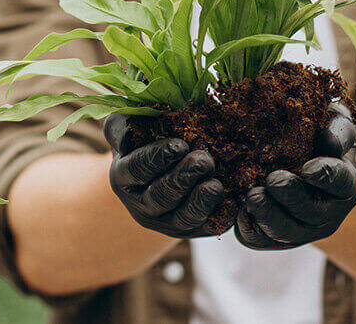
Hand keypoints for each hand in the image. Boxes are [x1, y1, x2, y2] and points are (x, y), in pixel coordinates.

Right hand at [103, 114, 227, 237]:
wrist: (161, 170)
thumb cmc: (145, 140)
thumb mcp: (128, 127)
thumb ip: (121, 126)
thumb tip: (125, 140)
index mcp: (123, 177)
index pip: (137, 169)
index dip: (158, 157)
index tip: (180, 145)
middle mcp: (141, 205)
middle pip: (161, 196)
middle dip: (183, 178)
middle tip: (204, 160)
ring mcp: (166, 222)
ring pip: (184, 217)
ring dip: (201, 201)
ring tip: (215, 184)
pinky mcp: (192, 230)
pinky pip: (209, 226)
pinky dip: (222, 215)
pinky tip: (233, 201)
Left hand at [235, 102, 355, 249]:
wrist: (296, 164)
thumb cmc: (316, 138)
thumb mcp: (331, 124)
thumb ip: (336, 127)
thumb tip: (331, 140)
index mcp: (345, 185)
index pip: (341, 183)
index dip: (326, 177)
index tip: (308, 167)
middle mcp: (328, 214)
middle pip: (312, 214)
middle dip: (292, 197)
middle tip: (273, 179)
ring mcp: (302, 231)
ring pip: (287, 233)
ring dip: (269, 216)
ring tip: (252, 195)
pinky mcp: (273, 239)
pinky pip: (260, 240)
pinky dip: (248, 227)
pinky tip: (237, 210)